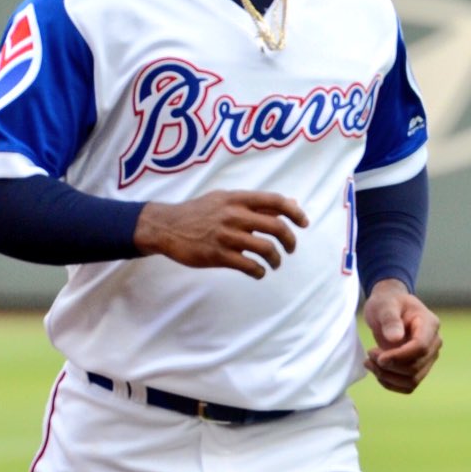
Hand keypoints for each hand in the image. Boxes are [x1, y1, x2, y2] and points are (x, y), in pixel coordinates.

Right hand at [134, 190, 307, 277]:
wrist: (166, 227)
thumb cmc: (199, 212)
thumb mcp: (225, 199)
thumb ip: (255, 202)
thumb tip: (290, 202)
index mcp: (237, 199)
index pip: (275, 201)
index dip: (295, 212)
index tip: (304, 223)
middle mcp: (234, 215)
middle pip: (276, 227)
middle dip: (290, 240)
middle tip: (290, 249)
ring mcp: (226, 236)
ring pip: (266, 249)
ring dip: (276, 259)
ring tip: (275, 263)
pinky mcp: (218, 255)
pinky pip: (249, 266)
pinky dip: (259, 272)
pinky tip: (258, 272)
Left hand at [363, 280, 441, 393]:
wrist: (390, 308)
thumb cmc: (388, 303)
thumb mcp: (384, 305)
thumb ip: (390, 319)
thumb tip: (396, 338)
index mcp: (430, 324)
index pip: (421, 347)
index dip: (400, 356)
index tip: (379, 357)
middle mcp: (434, 343)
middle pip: (415, 367)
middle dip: (389, 366)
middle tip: (370, 354)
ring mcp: (429, 357)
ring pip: (412, 380)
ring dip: (388, 377)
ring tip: (370, 363)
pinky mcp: (420, 368)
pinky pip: (409, 385)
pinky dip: (391, 383)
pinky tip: (378, 372)